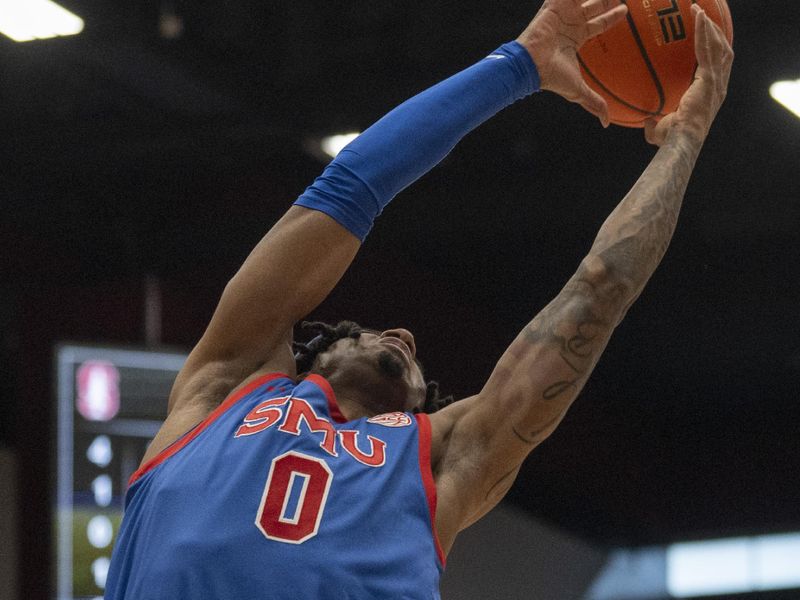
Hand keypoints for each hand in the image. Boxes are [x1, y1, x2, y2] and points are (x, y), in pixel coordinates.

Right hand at [517, 0, 627, 126]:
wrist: (530, 66)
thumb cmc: (552, 78)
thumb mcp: (578, 91)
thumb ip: (594, 103)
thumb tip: (606, 123)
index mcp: (575, 39)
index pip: (597, 25)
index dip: (611, 18)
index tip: (625, 11)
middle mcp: (569, 25)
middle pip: (593, 7)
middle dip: (607, 1)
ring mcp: (560, 15)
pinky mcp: (551, 7)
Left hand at [645, 5, 733, 145]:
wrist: (680, 141)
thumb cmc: (671, 140)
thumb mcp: (661, 130)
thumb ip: (655, 123)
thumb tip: (646, 120)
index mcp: (711, 94)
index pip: (719, 68)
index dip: (717, 52)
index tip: (709, 39)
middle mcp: (719, 85)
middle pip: (724, 51)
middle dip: (716, 32)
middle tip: (704, 17)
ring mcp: (716, 81)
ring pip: (718, 46)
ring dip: (710, 27)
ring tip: (699, 11)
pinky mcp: (709, 78)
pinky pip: (706, 49)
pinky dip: (704, 31)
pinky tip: (697, 17)